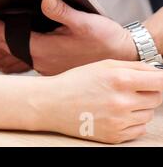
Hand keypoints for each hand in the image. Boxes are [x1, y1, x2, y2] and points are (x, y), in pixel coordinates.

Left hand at [0, 0, 137, 74]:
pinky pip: (21, 53)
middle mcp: (40, 60)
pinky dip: (8, 43)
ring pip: (11, 51)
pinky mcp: (48, 62)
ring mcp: (43, 63)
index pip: (9, 38)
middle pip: (5, 45)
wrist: (121, 56)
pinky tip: (3, 36)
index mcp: (45, 50)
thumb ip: (63, 11)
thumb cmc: (105, 41)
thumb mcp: (86, 22)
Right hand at [37, 60, 162, 143]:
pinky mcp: (115, 136)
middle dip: (148, 92)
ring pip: (148, 114)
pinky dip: (132, 121)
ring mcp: (119, 121)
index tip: (153, 79)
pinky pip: (138, 129)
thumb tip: (158, 72)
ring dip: (139, 107)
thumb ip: (134, 66)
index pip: (160, 81)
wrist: (51, 104)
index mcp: (120, 79)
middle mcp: (122, 102)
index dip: (158, 79)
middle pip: (157, 98)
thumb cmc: (76, 82)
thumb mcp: (103, 65)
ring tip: (116, 101)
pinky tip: (114, 113)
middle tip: (128, 89)